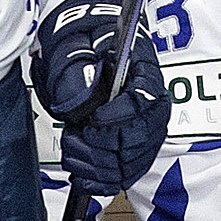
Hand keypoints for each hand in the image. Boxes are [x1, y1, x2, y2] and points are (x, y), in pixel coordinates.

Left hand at [31, 0, 170, 194]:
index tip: (92, 121)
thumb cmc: (79, 39)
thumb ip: (75, 71)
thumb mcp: (70, 45)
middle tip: (76, 135)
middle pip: (140, 137)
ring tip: (74, 150)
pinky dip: (102, 182)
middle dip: (102, 145)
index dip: (117, 116)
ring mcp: (143, 125)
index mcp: (142, 67)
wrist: (80, 42)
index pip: (143, 100)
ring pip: (132, 162)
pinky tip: (82, 174)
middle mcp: (150, 99)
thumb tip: (83, 100)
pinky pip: (126, 175)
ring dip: (97, 166)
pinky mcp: (132, 146)